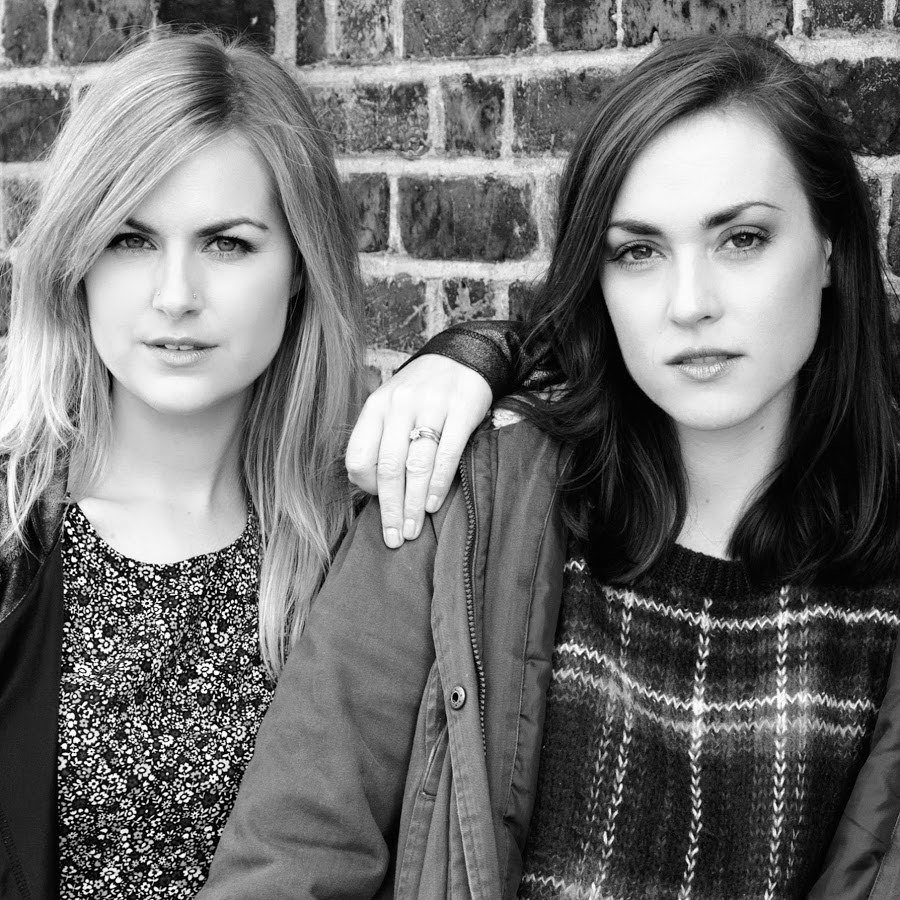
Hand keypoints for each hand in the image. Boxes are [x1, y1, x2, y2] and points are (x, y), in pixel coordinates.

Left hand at [346, 354, 492, 547]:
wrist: (463, 356)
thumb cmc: (422, 392)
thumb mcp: (393, 406)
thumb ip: (382, 439)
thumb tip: (375, 490)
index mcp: (376, 406)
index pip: (359, 455)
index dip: (365, 487)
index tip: (376, 504)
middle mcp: (399, 404)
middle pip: (388, 467)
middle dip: (390, 508)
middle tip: (395, 537)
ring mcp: (431, 406)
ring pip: (416, 465)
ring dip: (414, 504)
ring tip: (413, 530)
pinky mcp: (462, 409)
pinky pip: (447, 454)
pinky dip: (438, 484)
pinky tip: (434, 505)